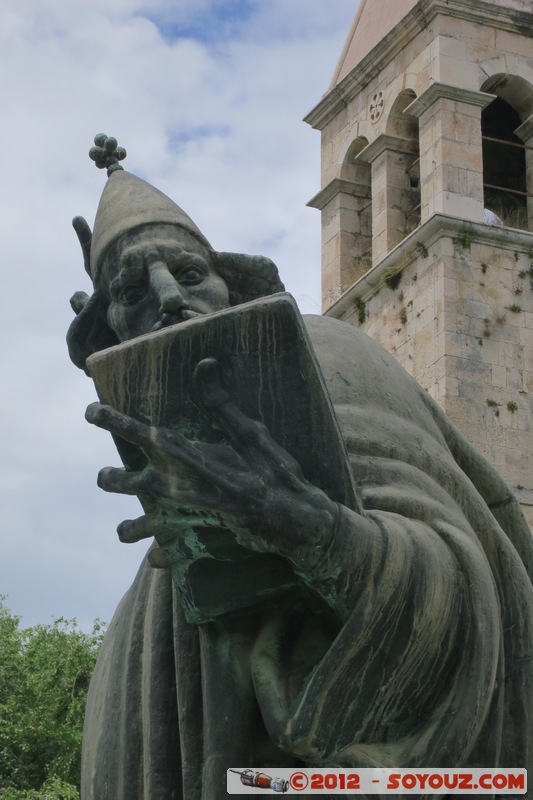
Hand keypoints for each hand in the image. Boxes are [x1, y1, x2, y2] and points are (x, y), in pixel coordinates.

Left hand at [85, 358, 336, 569]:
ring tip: (130, 525)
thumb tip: (204, 362)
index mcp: (184, 456)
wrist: (293, 523)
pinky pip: (159, 555)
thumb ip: (219, 401)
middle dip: (110, 477)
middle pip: (117, 482)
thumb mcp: (249, 432)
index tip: (91, 410)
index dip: (110, 419)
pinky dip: (161, 552)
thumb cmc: (273, 472)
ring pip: (129, 528)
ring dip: (129, 525)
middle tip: (112, 475)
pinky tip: (165, 551)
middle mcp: (171, 489)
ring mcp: (176, 522)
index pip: (136, 433)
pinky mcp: (188, 548)